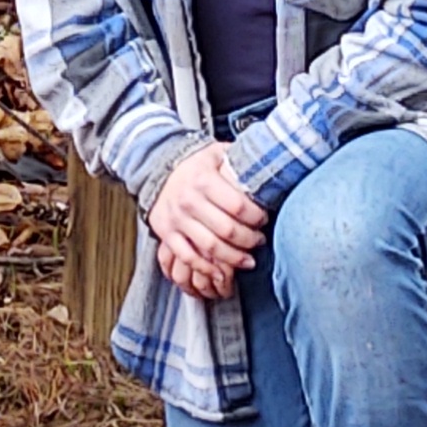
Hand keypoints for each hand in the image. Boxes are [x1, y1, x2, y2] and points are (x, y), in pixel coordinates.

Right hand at [147, 140, 265, 300]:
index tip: (264, 219)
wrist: (159, 171)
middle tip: (260, 240)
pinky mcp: (167, 234)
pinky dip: (206, 268)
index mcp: (204, 180)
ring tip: (249, 260)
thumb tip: (268, 165)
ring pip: (210, 247)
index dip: (256, 217)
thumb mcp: (217, 153)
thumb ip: (240, 158)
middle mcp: (189, 200)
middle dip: (249, 239)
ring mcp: (177, 219)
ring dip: (234, 258)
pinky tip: (222, 273)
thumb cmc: (197, 166)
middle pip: (227, 230)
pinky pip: (188, 257)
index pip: (238, 206)